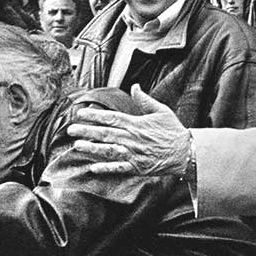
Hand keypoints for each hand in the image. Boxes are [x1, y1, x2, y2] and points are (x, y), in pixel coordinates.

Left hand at [65, 86, 191, 176]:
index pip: (111, 118)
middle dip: (86, 131)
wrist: (185, 152)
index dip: (94, 115)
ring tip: (77, 146)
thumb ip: (145, 99)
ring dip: (92, 148)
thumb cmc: (173, 131)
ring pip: (108, 150)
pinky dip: (106, 168)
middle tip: (70, 129)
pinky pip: (119, 168)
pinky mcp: (137, 167)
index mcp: (136, 123)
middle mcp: (132, 139)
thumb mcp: (161, 110)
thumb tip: (135, 86)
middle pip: (105, 134)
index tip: (80, 113)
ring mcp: (133, 154)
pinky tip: (93, 167)